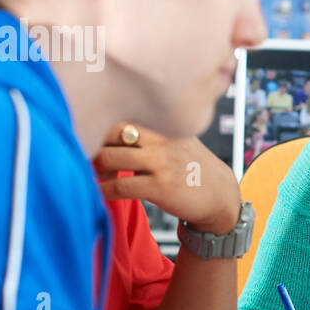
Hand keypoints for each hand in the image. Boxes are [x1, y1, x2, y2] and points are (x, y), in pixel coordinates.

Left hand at [94, 124, 241, 234]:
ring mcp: (161, 162)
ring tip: (94, 175)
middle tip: (88, 156)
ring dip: (94, 168)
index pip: (120, 113)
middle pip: (109, 132)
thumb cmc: (193, 168)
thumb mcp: (178, 139)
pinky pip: (119, 186)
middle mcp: (161, 138)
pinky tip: (99, 193)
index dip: (99, 125)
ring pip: (110, 158)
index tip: (91, 137)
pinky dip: (103, 190)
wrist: (221, 196)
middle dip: (92, 144)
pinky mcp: (160, 186)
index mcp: (163, 123)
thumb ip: (151, 131)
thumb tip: (112, 128)